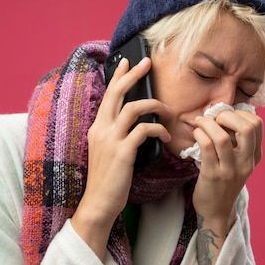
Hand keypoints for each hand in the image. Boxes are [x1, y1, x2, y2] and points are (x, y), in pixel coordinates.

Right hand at [71, 57, 171, 257]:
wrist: (98, 203)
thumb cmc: (107, 179)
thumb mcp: (107, 151)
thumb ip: (116, 135)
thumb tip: (135, 123)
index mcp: (97, 127)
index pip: (108, 95)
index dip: (119, 76)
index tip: (129, 62)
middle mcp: (101, 129)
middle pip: (117, 93)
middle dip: (133, 75)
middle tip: (148, 63)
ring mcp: (111, 140)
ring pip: (133, 108)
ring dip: (154, 105)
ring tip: (168, 111)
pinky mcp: (123, 152)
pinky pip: (144, 131)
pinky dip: (158, 129)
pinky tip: (166, 137)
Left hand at [191, 109, 262, 226]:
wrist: (216, 210)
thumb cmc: (224, 181)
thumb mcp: (238, 162)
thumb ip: (236, 141)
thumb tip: (222, 113)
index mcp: (255, 156)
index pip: (257, 124)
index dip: (239, 113)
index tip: (225, 116)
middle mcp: (246, 162)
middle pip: (247, 127)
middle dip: (227, 115)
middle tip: (214, 118)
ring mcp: (230, 170)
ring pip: (221, 137)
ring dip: (207, 124)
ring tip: (200, 122)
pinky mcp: (212, 175)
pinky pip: (206, 147)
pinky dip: (199, 134)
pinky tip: (196, 134)